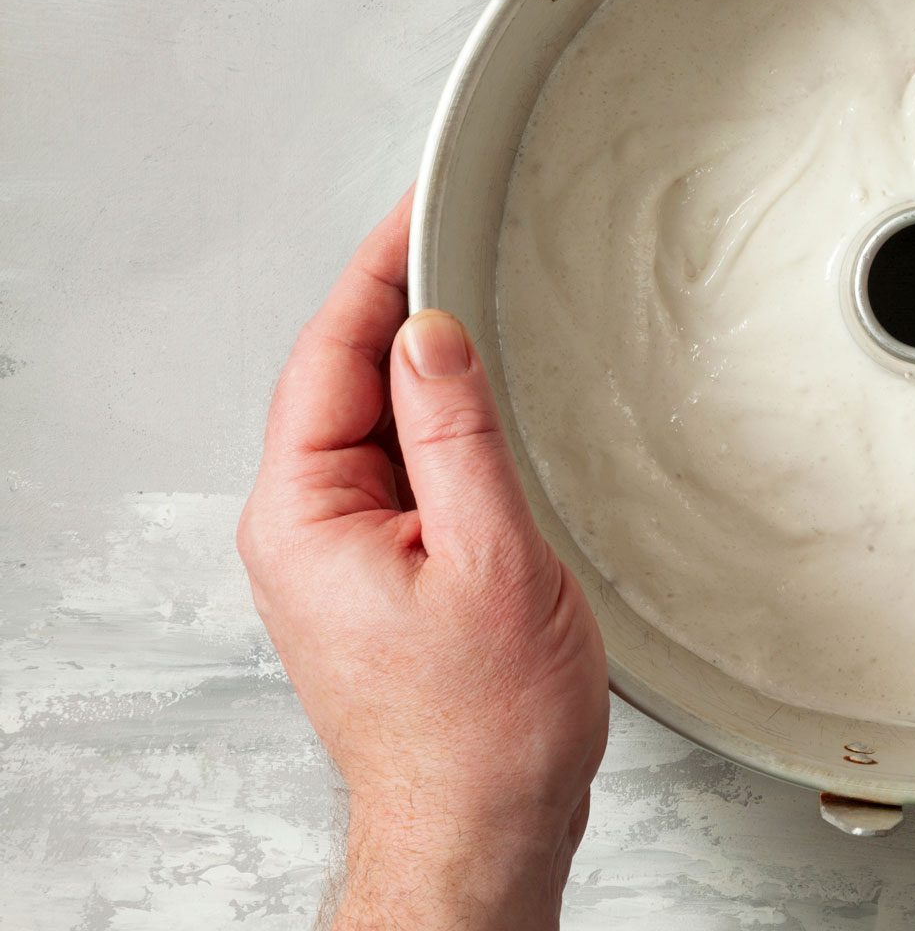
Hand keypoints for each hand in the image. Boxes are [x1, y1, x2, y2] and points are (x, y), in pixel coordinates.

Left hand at [238, 193, 606, 930]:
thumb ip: (454, 435)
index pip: (331, 354)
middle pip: (344, 378)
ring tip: (473, 298)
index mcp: (307, 516)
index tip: (420, 211)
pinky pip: (400, 466)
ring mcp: (341, 553)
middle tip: (458, 234)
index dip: (378, 272)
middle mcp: (307, 529)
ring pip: (374, 422)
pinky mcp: (382, 572)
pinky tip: (477, 400)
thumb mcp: (488, 556)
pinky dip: (438, 418)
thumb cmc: (484, 725)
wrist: (484, 823)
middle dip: (399, 302)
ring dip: (422, 360)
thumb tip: (431, 333)